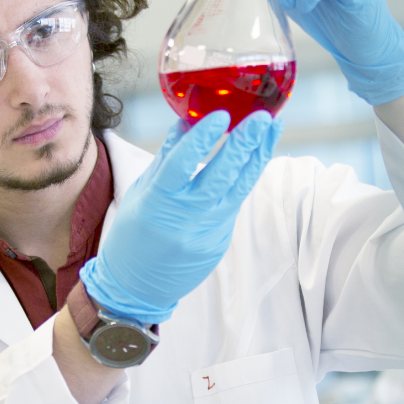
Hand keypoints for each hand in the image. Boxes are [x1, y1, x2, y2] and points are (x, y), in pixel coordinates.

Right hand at [80, 110, 281, 323]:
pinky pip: (235, 204)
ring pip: (240, 189)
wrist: (136, 288)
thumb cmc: (131, 236)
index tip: (222, 115)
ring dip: (258, 156)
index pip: (182, 165)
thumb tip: (187, 122)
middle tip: (262, 116)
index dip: (202, 139)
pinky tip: (256, 155)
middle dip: (245, 143)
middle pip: (221, 176)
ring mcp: (207, 232)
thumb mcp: (140, 193)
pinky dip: (246, 177)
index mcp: (157, 203)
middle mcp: (186, 219)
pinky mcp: (220, 242)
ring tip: (272, 128)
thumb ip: (166, 158)